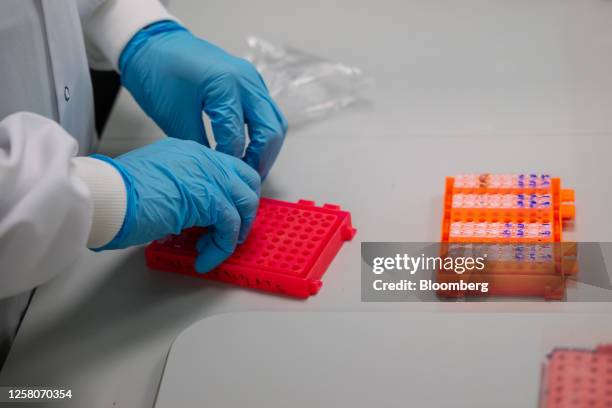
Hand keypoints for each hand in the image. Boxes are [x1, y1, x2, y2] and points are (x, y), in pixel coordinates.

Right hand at [93, 138, 259, 272]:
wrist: (107, 196)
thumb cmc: (118, 193)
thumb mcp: (156, 184)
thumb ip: (180, 192)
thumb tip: (192, 216)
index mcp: (189, 152)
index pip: (227, 168)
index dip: (232, 194)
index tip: (227, 215)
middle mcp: (203, 158)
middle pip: (246, 180)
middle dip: (244, 209)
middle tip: (232, 231)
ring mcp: (209, 176)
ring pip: (245, 204)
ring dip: (234, 232)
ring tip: (215, 248)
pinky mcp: (210, 199)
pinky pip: (230, 228)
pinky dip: (221, 248)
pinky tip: (204, 259)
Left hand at [120, 21, 287, 178]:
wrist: (153, 44)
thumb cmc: (158, 74)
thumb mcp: (175, 117)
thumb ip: (201, 146)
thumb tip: (218, 170)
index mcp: (226, 85)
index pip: (237, 137)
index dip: (230, 162)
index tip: (222, 179)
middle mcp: (247, 80)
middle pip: (271, 130)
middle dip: (261, 159)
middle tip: (248, 178)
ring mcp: (252, 80)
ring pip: (275, 122)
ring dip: (267, 148)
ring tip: (251, 168)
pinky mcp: (250, 83)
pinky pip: (267, 113)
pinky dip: (263, 134)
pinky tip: (249, 150)